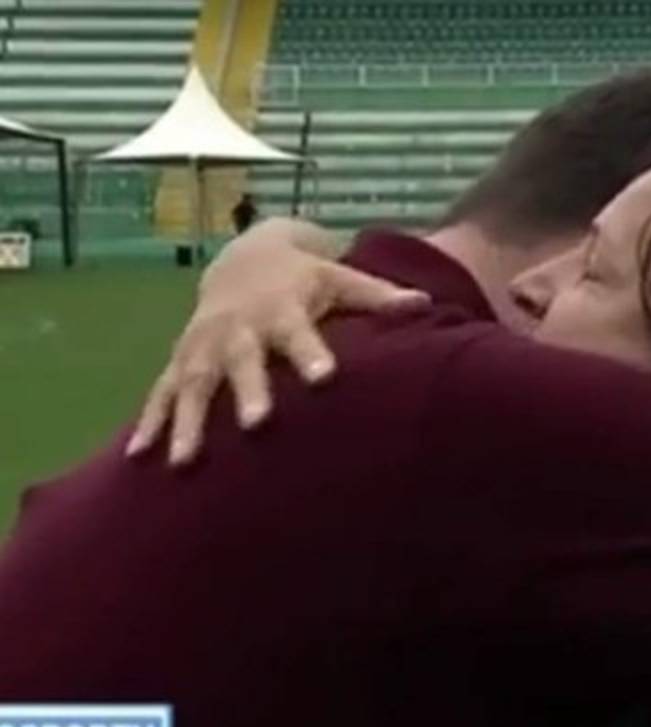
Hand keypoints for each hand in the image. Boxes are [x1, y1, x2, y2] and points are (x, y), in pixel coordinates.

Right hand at [126, 219, 429, 465]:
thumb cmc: (305, 279)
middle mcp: (240, 329)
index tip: (326, 377)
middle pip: (243, 361)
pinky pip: (161, 393)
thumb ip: (379, 297)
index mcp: (284, 310)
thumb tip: (426, 304)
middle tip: (256, 425)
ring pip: (194, 384)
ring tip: (185, 462)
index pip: (301, 333)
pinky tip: (139, 457)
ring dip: (188, 422)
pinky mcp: (182, 360)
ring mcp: (205, 346)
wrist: (245, 256)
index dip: (312, 353)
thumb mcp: (341, 278)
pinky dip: (150, 423)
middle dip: (248, 392)